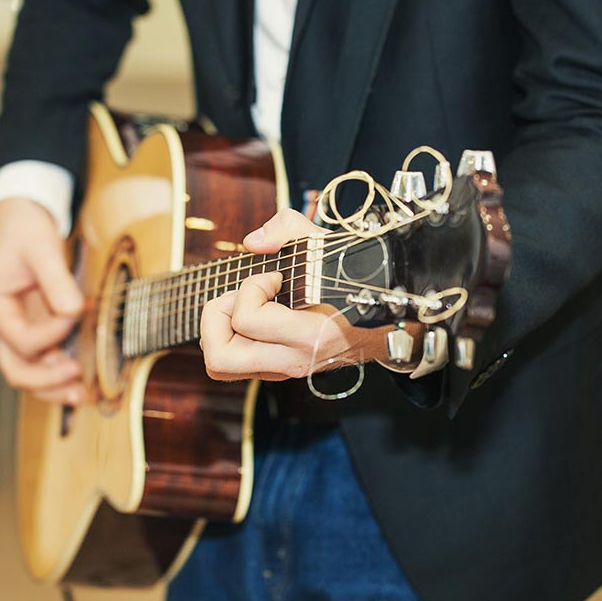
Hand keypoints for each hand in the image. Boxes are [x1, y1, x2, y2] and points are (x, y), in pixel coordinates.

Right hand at [0, 198, 86, 404]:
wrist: (20, 219)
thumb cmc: (24, 231)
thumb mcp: (41, 248)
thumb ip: (56, 280)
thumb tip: (73, 310)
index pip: (24, 339)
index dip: (55, 332)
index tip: (79, 308)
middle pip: (16, 370)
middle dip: (47, 382)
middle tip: (78, 380)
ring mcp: (13, 332)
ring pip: (26, 373)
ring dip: (52, 387)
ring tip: (82, 395)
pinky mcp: (30, 330)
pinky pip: (40, 361)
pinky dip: (57, 373)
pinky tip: (80, 377)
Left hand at [200, 209, 390, 381]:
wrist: (384, 326)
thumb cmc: (356, 283)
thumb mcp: (329, 244)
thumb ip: (289, 228)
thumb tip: (253, 242)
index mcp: (310, 335)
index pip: (247, 320)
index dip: (250, 288)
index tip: (274, 276)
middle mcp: (293, 361)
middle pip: (219, 356)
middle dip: (217, 318)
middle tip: (242, 297)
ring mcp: (283, 371)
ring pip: (219, 365)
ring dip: (218, 331)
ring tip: (242, 307)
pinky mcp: (276, 372)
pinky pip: (232, 363)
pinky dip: (230, 336)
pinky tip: (253, 316)